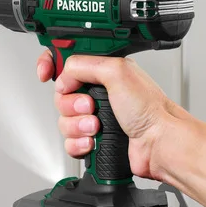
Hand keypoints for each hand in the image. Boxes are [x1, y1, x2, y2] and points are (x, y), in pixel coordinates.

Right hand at [36, 51, 182, 180]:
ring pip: (64, 120)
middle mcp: (99, 93)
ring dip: (77, 125)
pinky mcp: (94, 139)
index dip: (50, 66)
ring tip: (96, 126)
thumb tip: (65, 72)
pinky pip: (70, 141)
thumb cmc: (150, 110)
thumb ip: (85, 64)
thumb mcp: (117, 72)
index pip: (66, 62)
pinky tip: (93, 141)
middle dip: (71, 104)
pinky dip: (78, 143)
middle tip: (89, 106)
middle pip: (61, 95)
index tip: (45, 74)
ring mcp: (96, 117)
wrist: (159, 144)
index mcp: (104, 71)